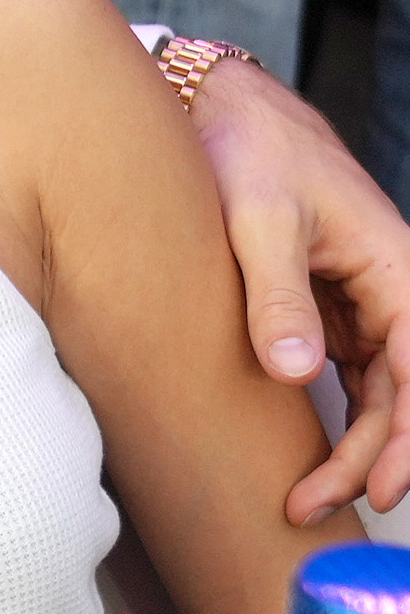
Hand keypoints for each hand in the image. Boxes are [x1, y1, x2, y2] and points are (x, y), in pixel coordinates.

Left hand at [189, 60, 409, 520]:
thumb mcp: (258, 220)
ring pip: (377, 394)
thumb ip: (278, 294)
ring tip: (301, 497)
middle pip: (402, 396)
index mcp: (397, 269)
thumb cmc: (249, 151)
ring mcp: (362, 302)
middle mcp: (391, 291)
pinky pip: (350, 375)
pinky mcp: (329, 306)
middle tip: (312, 505)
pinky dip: (335, 416)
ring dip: (350, 446)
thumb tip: (294, 372)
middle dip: (368, 458)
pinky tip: (306, 454)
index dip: (406, 438)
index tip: (376, 487)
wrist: (222, 109)